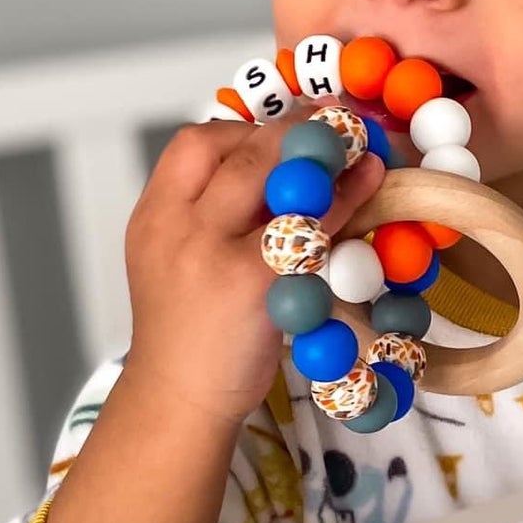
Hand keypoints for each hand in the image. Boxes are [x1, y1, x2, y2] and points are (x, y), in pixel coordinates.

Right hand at [120, 113, 384, 430]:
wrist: (178, 401)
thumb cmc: (188, 333)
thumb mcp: (178, 260)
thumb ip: (213, 215)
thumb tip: (283, 165)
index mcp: (153, 216)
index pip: (195, 144)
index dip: (250, 127)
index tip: (291, 126)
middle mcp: (176, 226)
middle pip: (239, 152)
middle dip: (296, 130)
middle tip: (339, 120)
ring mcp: (212, 253)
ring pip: (271, 178)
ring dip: (323, 152)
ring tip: (362, 144)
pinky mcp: (253, 283)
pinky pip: (306, 225)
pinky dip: (344, 198)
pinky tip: (368, 185)